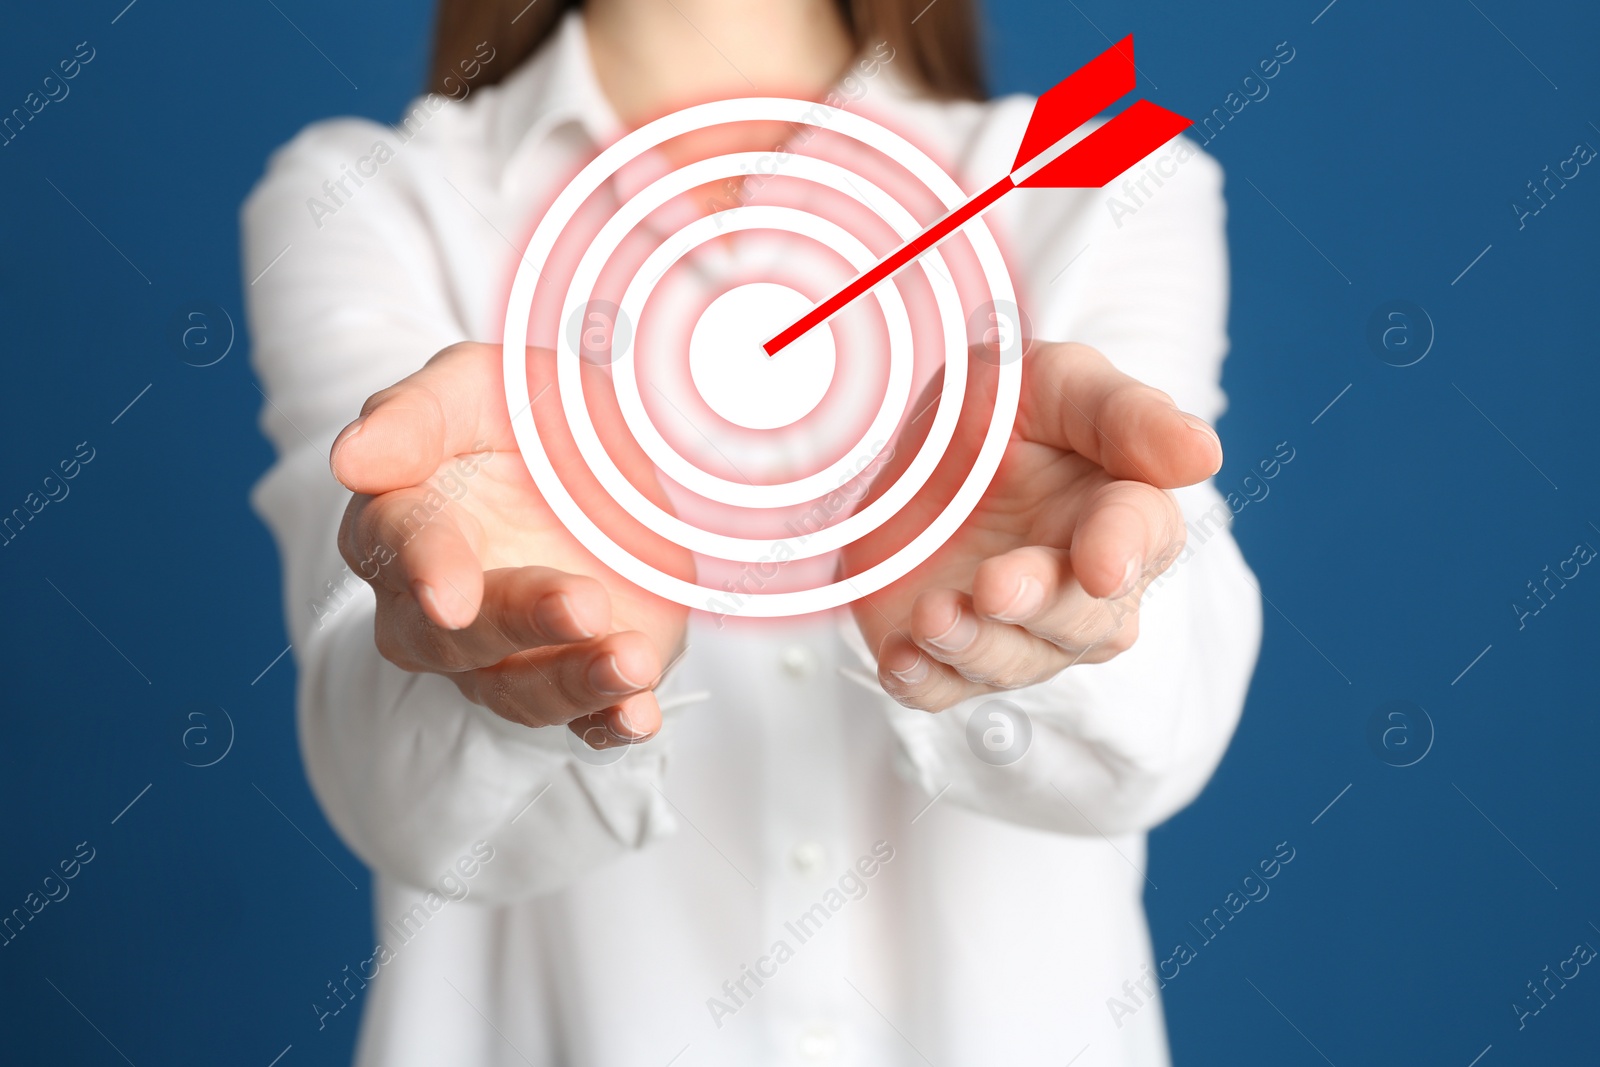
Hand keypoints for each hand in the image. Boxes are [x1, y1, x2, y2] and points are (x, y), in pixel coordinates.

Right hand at [331, 342, 691, 746]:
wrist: (617, 458)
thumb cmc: (528, 417)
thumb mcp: (481, 386)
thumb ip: (416, 415)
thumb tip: (350, 460)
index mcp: (404, 522)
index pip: (393, 546)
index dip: (423, 566)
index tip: (448, 592)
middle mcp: (441, 605)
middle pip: (453, 638)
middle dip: (517, 623)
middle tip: (582, 603)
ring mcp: (511, 651)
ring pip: (518, 691)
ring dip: (573, 681)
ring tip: (630, 660)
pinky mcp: (578, 677)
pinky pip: (585, 722)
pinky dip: (612, 722)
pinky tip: (640, 715)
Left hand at [845, 342, 1221, 711]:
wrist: (900, 447)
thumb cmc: (997, 412)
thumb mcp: (1055, 383)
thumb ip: (1125, 413)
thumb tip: (1203, 454)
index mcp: (1123, 514)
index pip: (1142, 534)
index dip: (1122, 548)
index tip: (1102, 565)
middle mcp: (1080, 588)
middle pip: (1085, 619)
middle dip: (1042, 605)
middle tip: (996, 584)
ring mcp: (1013, 630)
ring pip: (1015, 663)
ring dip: (975, 645)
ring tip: (932, 614)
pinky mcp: (945, 656)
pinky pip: (940, 690)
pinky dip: (921, 681)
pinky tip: (900, 657)